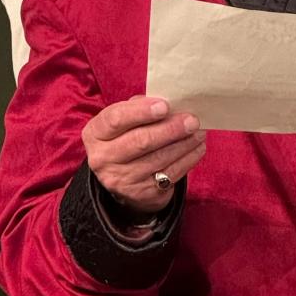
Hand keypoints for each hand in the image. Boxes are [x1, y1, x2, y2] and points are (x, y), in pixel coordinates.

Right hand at [82, 96, 206, 214]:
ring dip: (184, 144)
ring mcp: (121, 179)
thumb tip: (170, 101)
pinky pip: (170, 174)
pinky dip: (189, 159)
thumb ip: (140, 107)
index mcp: (96, 133)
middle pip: (140, 141)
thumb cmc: (128, 136)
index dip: (141, 111)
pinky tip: (198, 147)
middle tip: (192, 120)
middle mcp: (103, 158)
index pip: (115, 119)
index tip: (165, 106)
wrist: (124, 177)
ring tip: (199, 132)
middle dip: (170, 129)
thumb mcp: (125, 119)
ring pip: (159, 159)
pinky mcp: (141, 193)